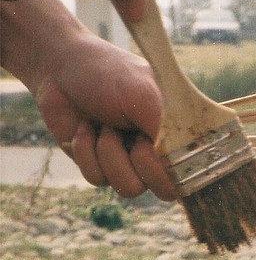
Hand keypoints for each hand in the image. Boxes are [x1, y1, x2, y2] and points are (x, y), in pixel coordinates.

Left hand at [1, 0, 176, 199]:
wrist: (59, 69)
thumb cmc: (108, 73)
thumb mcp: (143, 94)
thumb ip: (166, 129)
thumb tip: (173, 162)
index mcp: (177, 132)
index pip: (192, 171)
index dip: (174, 168)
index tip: (153, 144)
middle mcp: (157, 152)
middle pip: (164, 190)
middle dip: (142, 163)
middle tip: (133, 138)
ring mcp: (128, 162)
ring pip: (129, 188)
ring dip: (111, 153)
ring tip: (104, 126)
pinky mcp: (99, 167)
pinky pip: (98, 179)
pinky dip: (87, 152)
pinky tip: (84, 130)